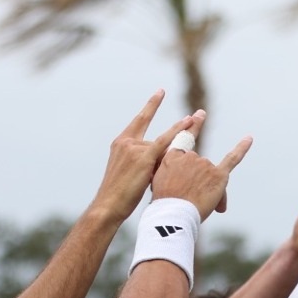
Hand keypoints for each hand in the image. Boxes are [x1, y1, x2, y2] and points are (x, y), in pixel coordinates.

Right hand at [92, 92, 196, 220]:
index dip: (151, 106)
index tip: (161, 92)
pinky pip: (165, 142)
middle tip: (163, 167)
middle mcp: (126, 142)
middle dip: (164, 162)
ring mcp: (134, 148)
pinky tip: (189, 121)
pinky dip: (177, 131)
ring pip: (162, 152)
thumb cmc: (120, 195)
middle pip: (157, 144)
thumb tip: (164, 160)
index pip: (139, 120)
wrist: (108, 206)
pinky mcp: (143, 157)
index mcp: (120, 143)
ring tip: (152, 187)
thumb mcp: (130, 173)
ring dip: (164, 170)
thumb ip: (144, 161)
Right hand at [151, 117, 253, 219]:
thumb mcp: (160, 184)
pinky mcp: (218, 175)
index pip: (183, 141)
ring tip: (197, 204)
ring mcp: (204, 164)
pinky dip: (242, 148)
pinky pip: (232, 159)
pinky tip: (249, 139)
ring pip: (212, 176)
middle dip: (198, 184)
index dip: (191, 128)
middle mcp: (189, 156)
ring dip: (209, 192)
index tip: (198, 115)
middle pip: (200, 168)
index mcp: (172, 157)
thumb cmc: (165, 204)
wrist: (173, 213)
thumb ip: (175, 176)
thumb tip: (189, 183)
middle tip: (187, 200)